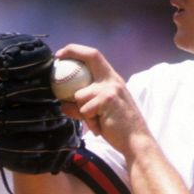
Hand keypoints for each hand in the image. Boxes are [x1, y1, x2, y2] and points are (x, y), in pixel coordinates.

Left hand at [55, 44, 152, 159]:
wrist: (135, 142)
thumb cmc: (118, 128)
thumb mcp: (100, 112)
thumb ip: (84, 105)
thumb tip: (63, 104)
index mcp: (113, 80)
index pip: (95, 56)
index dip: (77, 51)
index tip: (62, 54)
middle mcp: (113, 80)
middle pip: (91, 57)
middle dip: (73, 51)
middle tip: (57, 57)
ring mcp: (110, 88)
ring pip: (80, 95)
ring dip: (82, 112)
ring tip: (97, 122)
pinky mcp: (107, 99)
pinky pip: (84, 110)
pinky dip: (88, 121)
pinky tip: (100, 127)